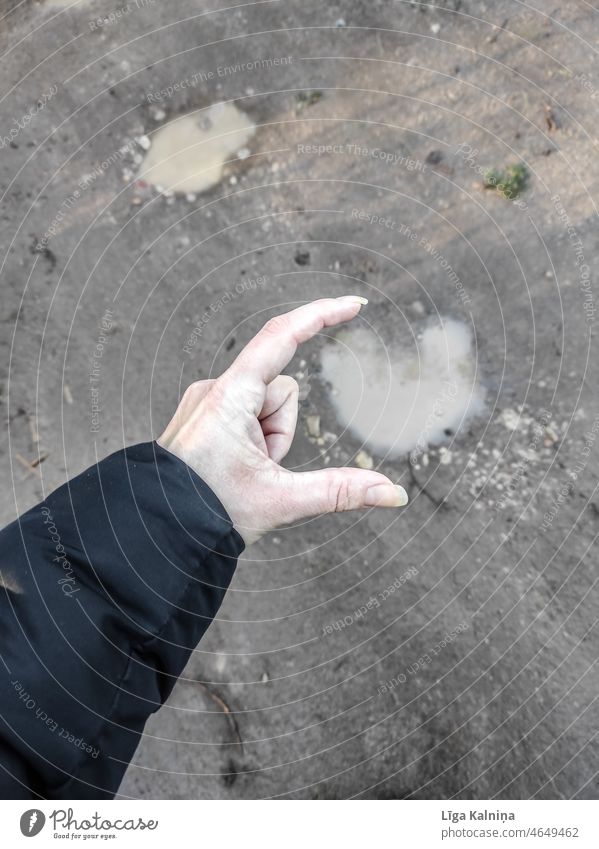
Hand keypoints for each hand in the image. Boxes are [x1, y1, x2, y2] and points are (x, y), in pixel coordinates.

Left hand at [157, 297, 407, 544]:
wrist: (155, 533)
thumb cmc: (205, 514)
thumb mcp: (281, 501)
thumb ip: (340, 492)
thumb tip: (394, 493)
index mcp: (230, 396)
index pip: (281, 337)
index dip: (322, 314)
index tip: (355, 304)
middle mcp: (214, 388)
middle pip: (281, 391)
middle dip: (283, 429)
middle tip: (259, 468)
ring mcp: (207, 400)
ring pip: (265, 405)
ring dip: (267, 437)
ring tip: (243, 470)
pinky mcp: (204, 413)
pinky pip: (245, 414)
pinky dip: (252, 437)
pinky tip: (232, 464)